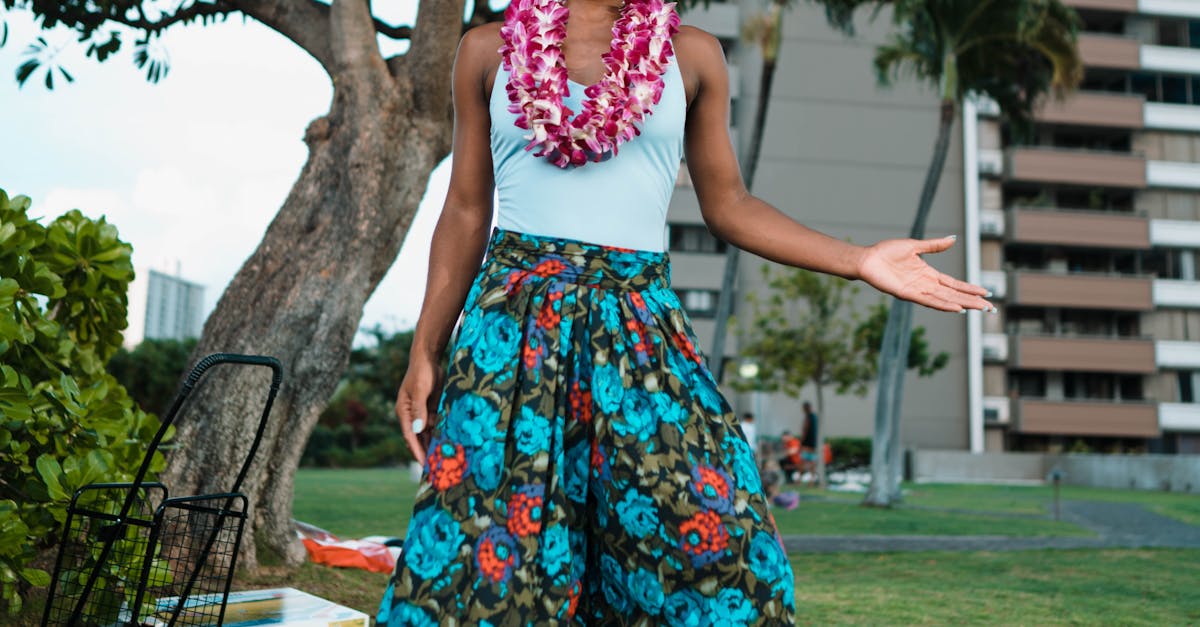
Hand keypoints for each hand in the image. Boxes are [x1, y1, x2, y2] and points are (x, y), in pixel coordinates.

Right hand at [395, 355, 444, 466]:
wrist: (428, 359)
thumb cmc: (421, 373)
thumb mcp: (420, 390)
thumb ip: (419, 410)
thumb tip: (418, 429)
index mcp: (404, 412)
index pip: (410, 436)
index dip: (416, 451)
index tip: (423, 464)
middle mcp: (411, 415)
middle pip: (418, 438)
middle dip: (426, 452)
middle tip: (436, 467)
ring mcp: (422, 413)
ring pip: (428, 433)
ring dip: (434, 444)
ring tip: (444, 459)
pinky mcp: (431, 409)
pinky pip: (436, 425)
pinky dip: (441, 434)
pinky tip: (450, 443)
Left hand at [857, 236, 992, 312]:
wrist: (867, 259)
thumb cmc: (886, 252)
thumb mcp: (915, 246)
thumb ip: (934, 245)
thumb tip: (954, 239)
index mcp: (928, 273)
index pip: (954, 284)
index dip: (970, 288)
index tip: (987, 293)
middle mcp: (925, 284)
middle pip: (954, 294)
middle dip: (973, 301)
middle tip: (991, 308)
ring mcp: (917, 290)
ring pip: (945, 299)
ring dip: (963, 304)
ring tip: (980, 309)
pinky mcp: (907, 294)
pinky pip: (928, 301)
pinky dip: (943, 304)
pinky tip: (956, 308)